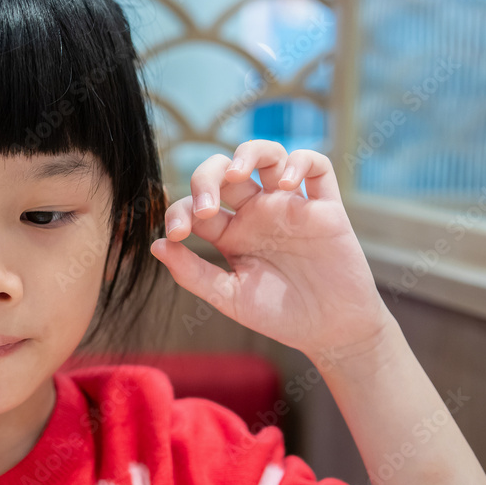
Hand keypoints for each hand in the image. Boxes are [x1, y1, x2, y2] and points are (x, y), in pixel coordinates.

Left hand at [150, 140, 392, 359]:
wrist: (330, 331)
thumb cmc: (278, 315)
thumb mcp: (229, 298)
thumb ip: (192, 273)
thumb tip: (155, 244)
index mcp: (229, 234)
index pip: (195, 205)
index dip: (179, 211)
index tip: (177, 234)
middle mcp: (256, 213)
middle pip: (224, 171)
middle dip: (207, 177)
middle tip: (207, 207)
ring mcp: (289, 206)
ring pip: (268, 156)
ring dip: (250, 152)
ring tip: (239, 174)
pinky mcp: (325, 208)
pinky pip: (317, 167)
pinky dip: (300, 163)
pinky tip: (285, 185)